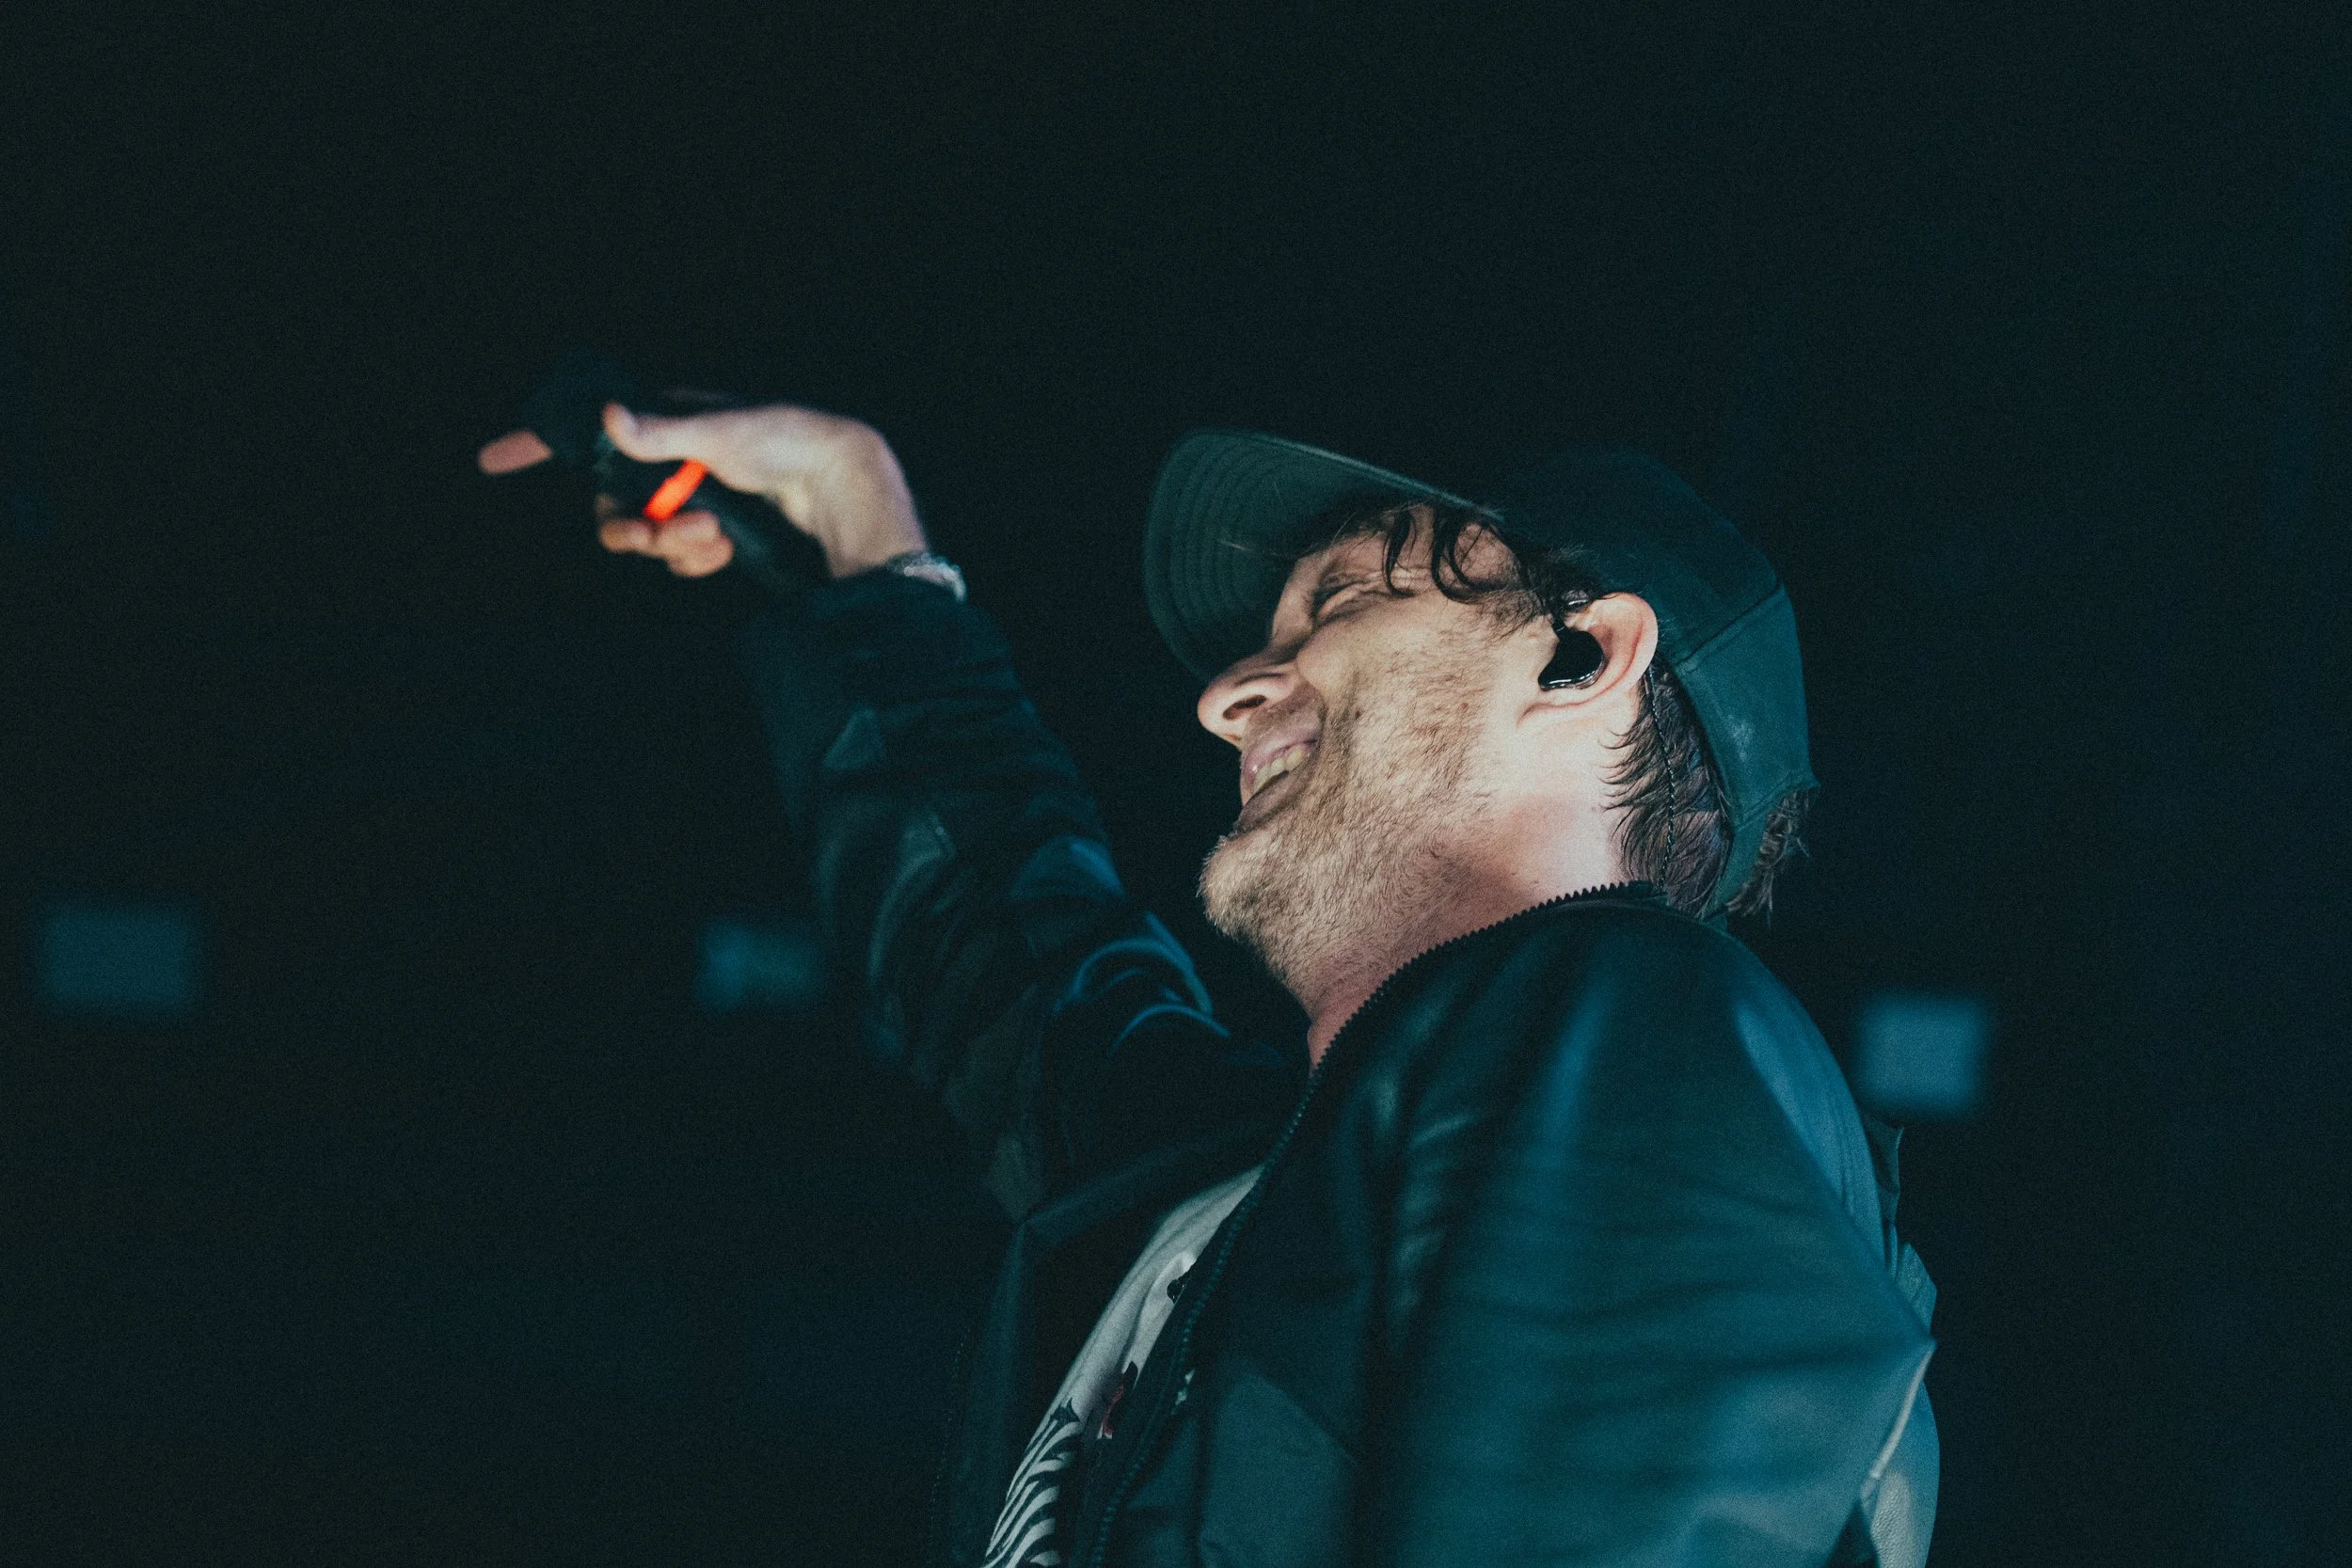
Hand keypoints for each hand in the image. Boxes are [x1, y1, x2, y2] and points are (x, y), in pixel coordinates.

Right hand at [477, 401, 928, 580]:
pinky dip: (697, 557)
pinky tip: (726, 548)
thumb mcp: (719, 431)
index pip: (590, 432)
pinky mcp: (716, 534)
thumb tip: (611, 416)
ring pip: (646, 537)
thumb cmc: (784, 439)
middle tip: (653, 536)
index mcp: (665, 425)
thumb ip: (661, 432)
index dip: (538, 442)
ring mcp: (693, 500)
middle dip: (629, 527)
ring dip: (672, 543)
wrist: (838, 485)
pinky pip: (681, 558)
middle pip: (612, 505)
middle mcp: (672, 464)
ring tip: (712, 534)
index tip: (494, 457)